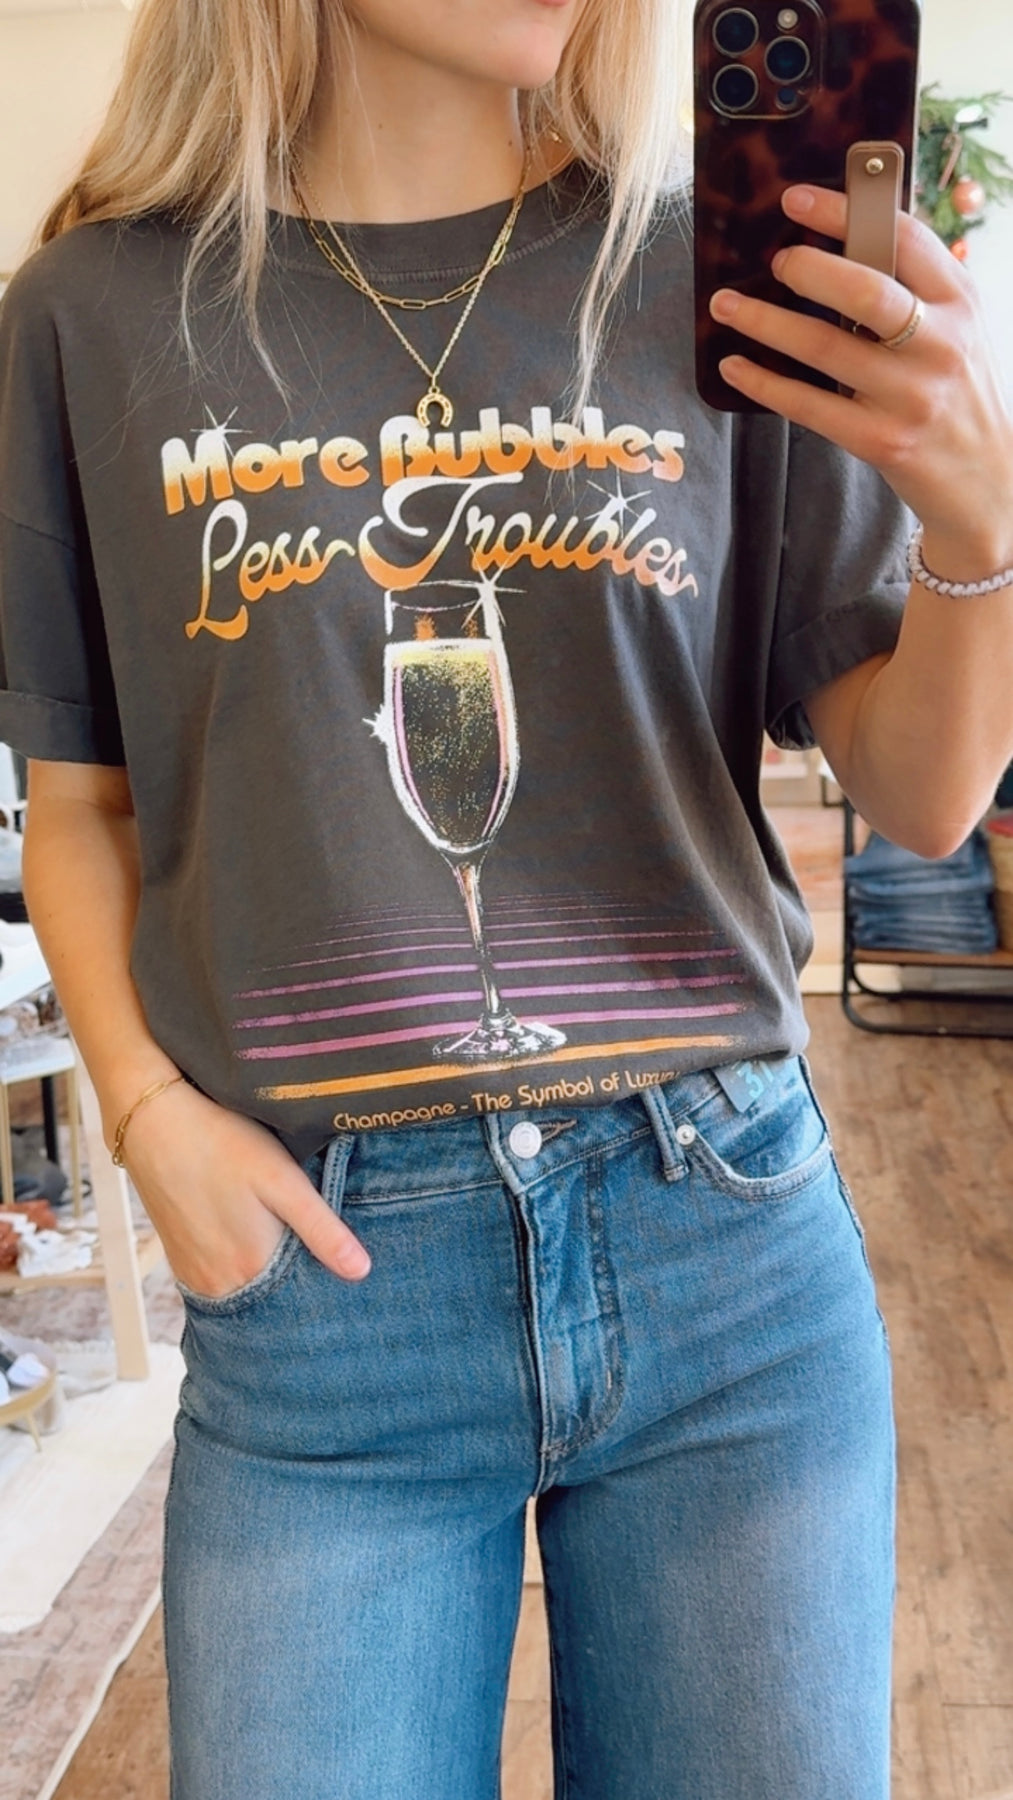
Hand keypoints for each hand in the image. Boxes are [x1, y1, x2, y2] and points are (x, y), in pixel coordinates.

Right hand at [116, 1081, 370, 1294]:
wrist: (151, 1120)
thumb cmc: (221, 1141)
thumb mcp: (281, 1179)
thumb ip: (322, 1229)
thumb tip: (361, 1272)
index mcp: (250, 1269)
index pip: (301, 1298)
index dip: (325, 1282)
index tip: (347, 1267)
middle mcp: (218, 1285)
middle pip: (272, 1299)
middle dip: (299, 1283)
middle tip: (323, 1250)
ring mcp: (193, 1276)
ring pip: (247, 1290)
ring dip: (270, 1277)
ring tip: (291, 1243)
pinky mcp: (179, 1260)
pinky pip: (222, 1281)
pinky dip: (243, 1271)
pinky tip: (256, 1242)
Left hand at [710, 184, 1012, 582]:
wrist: (987, 481)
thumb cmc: (957, 393)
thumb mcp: (957, 329)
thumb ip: (916, 288)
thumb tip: (845, 235)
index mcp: (961, 301)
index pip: (904, 239)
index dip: (845, 212)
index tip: (795, 199)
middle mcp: (941, 344)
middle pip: (864, 290)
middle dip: (807, 268)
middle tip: (772, 260)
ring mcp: (911, 396)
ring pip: (825, 346)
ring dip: (765, 322)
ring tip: (726, 306)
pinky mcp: (882, 441)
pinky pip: (809, 405)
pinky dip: (764, 383)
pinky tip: (734, 366)